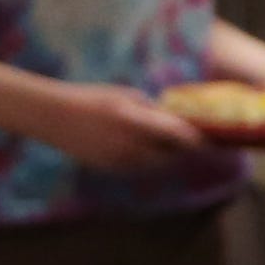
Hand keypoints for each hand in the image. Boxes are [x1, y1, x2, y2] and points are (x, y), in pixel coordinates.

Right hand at [26, 84, 206, 169]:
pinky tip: (148, 149)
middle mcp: (127, 145)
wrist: (50, 116)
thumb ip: (154, 112)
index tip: (214, 138)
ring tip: (174, 145)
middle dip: (185, 150)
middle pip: (172, 156)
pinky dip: (149, 161)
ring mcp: (117, 161)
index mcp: (134, 121)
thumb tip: (179, 122)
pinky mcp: (109, 169)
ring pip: (157, 165)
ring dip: (169, 157)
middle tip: (199, 142)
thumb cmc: (92, 98)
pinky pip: (139, 168)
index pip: (178, 136)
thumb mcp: (127, 96)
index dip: (199, 140)